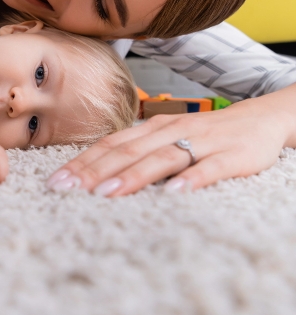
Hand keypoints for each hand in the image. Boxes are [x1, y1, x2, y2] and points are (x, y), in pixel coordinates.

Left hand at [46, 90, 295, 195]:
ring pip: (160, 159)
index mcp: (150, 128)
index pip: (109, 144)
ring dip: (132, 177)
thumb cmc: (202, 134)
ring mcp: (199, 142)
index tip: (57, 181)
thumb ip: (137, 152)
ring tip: (106, 194)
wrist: (258, 119)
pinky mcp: (230, 156)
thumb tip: (97, 174)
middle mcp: (169, 131)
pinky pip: (208, 168)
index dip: (82, 162)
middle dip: (94, 171)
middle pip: (126, 152)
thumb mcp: (165, 137)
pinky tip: (174, 193)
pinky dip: (190, 180)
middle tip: (68, 190)